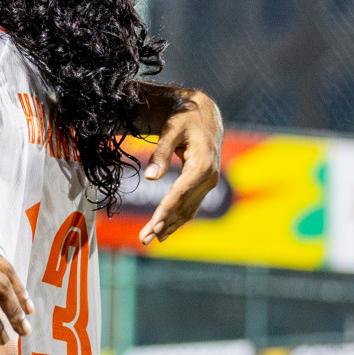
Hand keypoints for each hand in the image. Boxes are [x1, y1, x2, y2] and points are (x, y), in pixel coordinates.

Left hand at [137, 88, 223, 244]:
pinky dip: (177, 219)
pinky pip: (190, 206)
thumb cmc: (185, 118)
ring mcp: (208, 183)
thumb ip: (161, 152)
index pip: (181, 193)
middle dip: (164, 223)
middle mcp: (209, 177)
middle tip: (144, 239)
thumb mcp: (171, 129)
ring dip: (169, 226)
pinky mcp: (204, 185)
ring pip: (187, 210)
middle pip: (183, 206)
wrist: (205, 115)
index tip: (153, 226)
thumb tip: (149, 177)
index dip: (166, 210)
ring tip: (149, 239)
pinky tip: (164, 230)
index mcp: (203, 164)